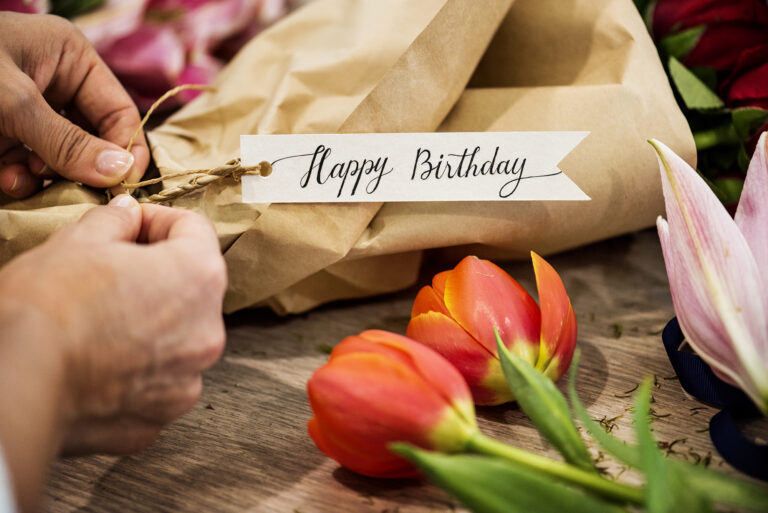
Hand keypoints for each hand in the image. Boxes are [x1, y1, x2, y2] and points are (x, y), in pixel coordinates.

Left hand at [0, 12, 148, 198]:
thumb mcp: (12, 104)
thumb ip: (67, 141)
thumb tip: (120, 173)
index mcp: (69, 59)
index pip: (119, 111)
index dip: (124, 149)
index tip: (121, 185)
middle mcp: (56, 84)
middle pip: (94, 137)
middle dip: (82, 166)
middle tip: (76, 191)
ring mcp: (30, 112)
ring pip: (65, 157)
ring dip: (48, 177)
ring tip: (23, 179)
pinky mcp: (6, 135)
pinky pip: (33, 165)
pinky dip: (23, 178)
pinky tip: (6, 178)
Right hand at [0, 196, 225, 510]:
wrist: (19, 382)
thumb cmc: (48, 310)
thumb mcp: (77, 242)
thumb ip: (115, 221)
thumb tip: (126, 215)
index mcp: (200, 277)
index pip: (195, 230)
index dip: (157, 219)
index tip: (130, 225)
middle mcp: (207, 331)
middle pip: (191, 287)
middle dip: (155, 274)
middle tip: (109, 271)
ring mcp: (187, 379)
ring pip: (176, 337)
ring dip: (149, 323)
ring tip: (100, 319)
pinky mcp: (160, 416)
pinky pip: (155, 381)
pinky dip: (135, 369)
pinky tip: (98, 359)